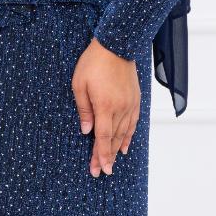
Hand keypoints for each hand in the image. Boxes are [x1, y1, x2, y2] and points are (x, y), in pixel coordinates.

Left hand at [72, 38, 140, 177]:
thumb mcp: (79, 85)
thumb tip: (86, 131)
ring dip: (117, 149)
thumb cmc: (94, 63)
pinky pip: (133, 123)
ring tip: (112, 162)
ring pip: (124, 133)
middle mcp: (120, 109)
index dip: (100, 156)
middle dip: (107, 157)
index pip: (102, 138)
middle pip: (113, 139)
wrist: (116, 44)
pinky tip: (125, 146)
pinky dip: (129, 136)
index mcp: (105, 106)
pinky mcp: (136, 99)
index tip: (100, 170)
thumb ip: (84, 110)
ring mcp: (130, 104)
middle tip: (102, 171)